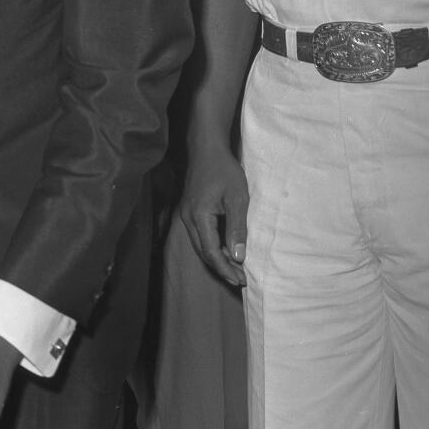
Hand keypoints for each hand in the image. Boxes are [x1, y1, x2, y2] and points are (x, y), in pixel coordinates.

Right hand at [178, 147, 248, 286]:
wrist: (206, 149)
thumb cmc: (224, 170)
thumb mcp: (237, 198)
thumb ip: (237, 228)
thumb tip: (238, 256)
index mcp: (199, 217)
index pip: (211, 252)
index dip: (226, 268)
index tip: (242, 280)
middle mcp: (188, 218)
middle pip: (203, 252)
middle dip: (221, 268)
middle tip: (241, 280)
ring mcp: (186, 214)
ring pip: (199, 245)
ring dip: (217, 258)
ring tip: (235, 268)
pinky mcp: (189, 210)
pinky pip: (199, 235)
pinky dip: (212, 246)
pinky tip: (225, 249)